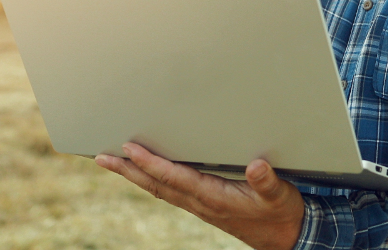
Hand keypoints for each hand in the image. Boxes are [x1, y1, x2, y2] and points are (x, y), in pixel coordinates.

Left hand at [95, 142, 304, 249]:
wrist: (286, 237)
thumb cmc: (281, 213)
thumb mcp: (279, 196)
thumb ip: (267, 182)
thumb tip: (256, 166)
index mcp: (214, 197)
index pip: (174, 177)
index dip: (150, 163)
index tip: (129, 149)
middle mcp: (201, 202)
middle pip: (156, 185)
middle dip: (128, 171)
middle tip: (101, 157)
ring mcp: (200, 205)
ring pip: (159, 189)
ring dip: (134, 175)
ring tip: (114, 161)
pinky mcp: (204, 205)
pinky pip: (170, 191)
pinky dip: (152, 180)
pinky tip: (145, 173)